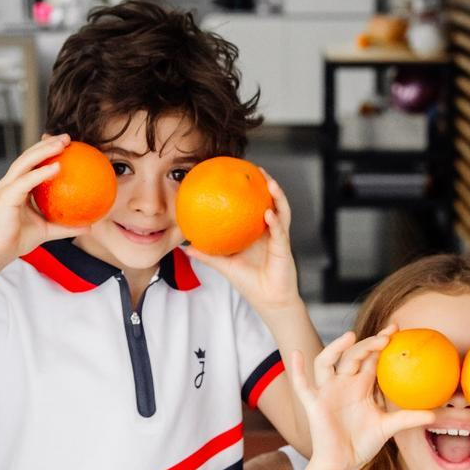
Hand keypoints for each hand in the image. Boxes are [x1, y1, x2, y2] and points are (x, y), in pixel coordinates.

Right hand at [0, 134, 85, 262]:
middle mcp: (10, 183)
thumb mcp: (47, 231)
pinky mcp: (6, 197)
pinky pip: (26, 182)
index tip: (65, 143)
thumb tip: (90, 226)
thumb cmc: (17, 241)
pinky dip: (40, 173)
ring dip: (44, 150)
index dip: (46, 150)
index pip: (32, 162)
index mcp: (18, 187)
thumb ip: (66, 226)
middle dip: (47, 143)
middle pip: (28, 156)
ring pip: (25, 162)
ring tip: (62, 144)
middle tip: (67, 137)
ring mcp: (6, 188)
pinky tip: (57, 167)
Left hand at [197, 171, 300, 310]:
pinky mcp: (284, 248)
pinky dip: (275, 222)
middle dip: (267, 184)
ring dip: (277, 196)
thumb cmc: (250, 283)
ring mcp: (279, 238)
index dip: (251, 191)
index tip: (240, 174)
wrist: (269, 301)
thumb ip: (208, 254)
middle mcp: (269, 231)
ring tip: (270, 183)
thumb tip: (185, 246)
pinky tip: (268, 213)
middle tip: (258, 169)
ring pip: (281, 211)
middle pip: (271, 202)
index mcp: (257, 232)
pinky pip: (280, 232)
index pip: (255, 206)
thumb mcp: (225, 266)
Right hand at [293, 329, 436, 469]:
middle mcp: (343, 383)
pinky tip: (297, 354)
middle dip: (367, 343)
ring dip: (336, 348)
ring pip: (327, 362)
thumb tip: (436, 415)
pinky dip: (297, 370)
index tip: (396, 328)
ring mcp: (327, 391)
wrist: (343, 463)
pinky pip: (302, 385)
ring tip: (350, 337)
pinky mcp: (314, 404)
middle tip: (384, 337)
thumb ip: (409, 418)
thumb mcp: (389, 427)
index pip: (371, 357)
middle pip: (353, 355)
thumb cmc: (363, 443)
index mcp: (361, 385)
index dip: (381, 341)